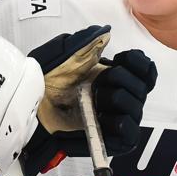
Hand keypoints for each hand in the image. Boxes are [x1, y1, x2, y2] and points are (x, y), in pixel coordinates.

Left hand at [21, 27, 156, 175]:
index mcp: (113, 76)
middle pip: (141, 87)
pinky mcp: (115, 141)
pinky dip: (115, 124)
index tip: (120, 59)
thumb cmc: (44, 86)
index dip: (138, 63)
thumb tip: (104, 34)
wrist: (30, 112)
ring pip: (135, 108)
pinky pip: (129, 132)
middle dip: (119, 79)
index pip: (146, 71)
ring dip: (114, 99)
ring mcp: (118, 120)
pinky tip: (99, 118)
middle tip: (95, 83)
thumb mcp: (60, 55)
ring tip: (92, 102)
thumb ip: (84, 42)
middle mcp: (120, 98)